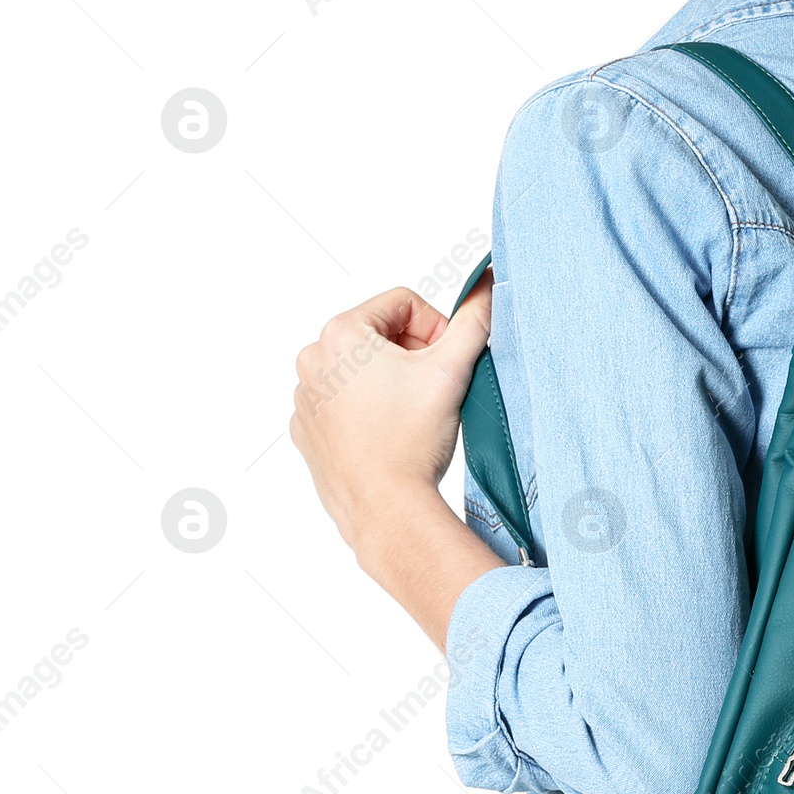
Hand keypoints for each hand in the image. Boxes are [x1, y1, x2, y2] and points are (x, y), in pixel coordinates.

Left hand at [290, 280, 506, 648]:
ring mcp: (306, 397)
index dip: (435, 328)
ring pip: (360, 371)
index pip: (402, 303)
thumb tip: (487, 285)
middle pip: (378, 335)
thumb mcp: (452, 371)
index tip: (446, 362)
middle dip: (411, 356)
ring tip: (409, 417)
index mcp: (341, 333)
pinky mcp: (307, 430)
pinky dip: (366, 413)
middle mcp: (313, 359)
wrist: (385, 508)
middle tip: (432, 391)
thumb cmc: (411, 441)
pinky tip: (387, 436)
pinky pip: (342, 405)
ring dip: (389, 384)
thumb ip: (472, 322)